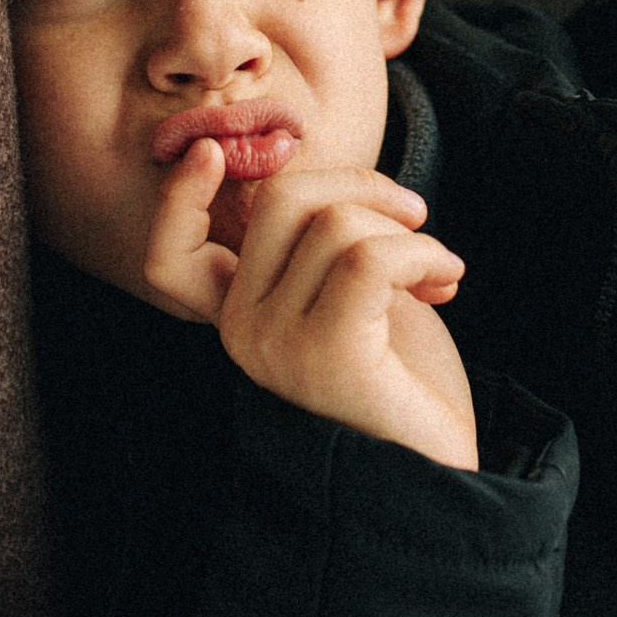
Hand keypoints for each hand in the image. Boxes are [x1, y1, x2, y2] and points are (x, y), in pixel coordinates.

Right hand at [144, 141, 477, 469]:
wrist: (439, 466)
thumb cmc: (398, 375)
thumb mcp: (346, 291)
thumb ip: (318, 241)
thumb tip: (317, 168)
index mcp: (234, 316)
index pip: (169, 257)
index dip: (178, 198)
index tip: (211, 150)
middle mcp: (240, 332)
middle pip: (281, 201)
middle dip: (361, 186)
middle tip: (414, 215)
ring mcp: (277, 345)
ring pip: (335, 224)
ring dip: (409, 233)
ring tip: (438, 273)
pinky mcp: (327, 354)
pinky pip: (370, 258)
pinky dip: (424, 255)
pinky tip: (447, 282)